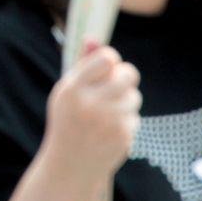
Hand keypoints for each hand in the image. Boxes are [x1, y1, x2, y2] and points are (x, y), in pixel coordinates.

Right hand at [40, 40, 140, 184]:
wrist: (71, 163)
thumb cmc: (68, 119)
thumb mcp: (67, 90)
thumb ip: (82, 63)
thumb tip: (93, 37)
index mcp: (72, 88)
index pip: (107, 58)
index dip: (110, 60)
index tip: (106, 66)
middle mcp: (91, 103)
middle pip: (128, 74)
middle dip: (124, 76)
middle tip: (113, 85)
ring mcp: (109, 121)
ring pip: (133, 96)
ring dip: (125, 100)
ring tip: (107, 111)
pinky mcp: (124, 135)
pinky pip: (134, 116)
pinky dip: (125, 120)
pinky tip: (109, 129)